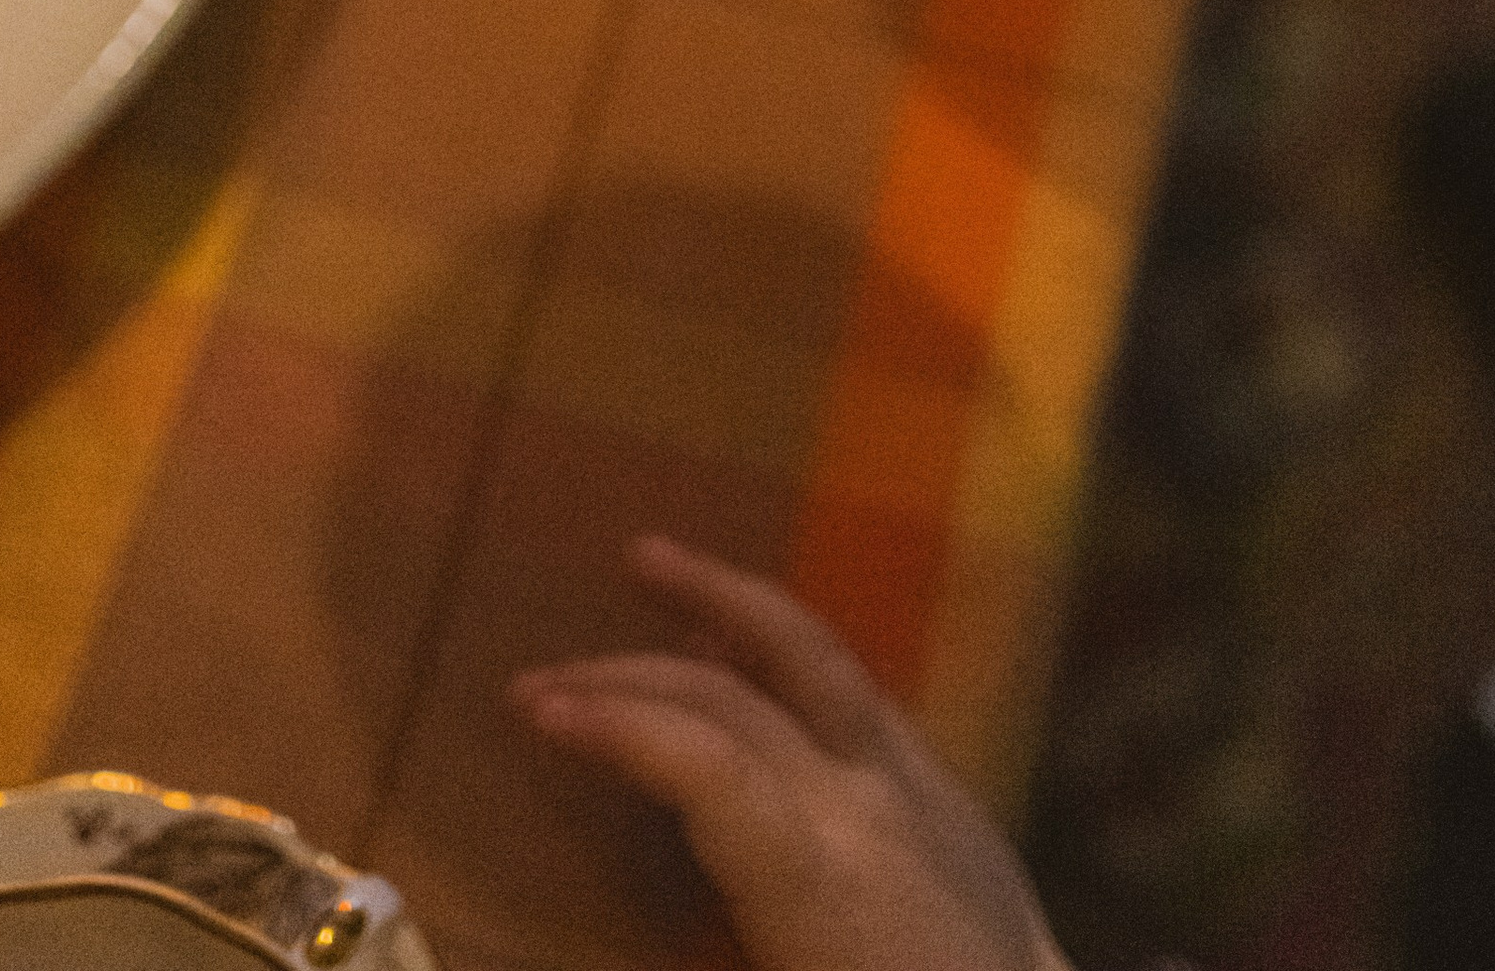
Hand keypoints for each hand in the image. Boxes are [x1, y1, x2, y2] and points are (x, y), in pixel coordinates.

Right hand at [514, 535, 1069, 970]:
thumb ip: (713, 938)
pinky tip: (754, 650)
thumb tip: (599, 955)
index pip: (705, 765)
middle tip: (539, 680)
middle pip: (737, 702)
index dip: (619, 728)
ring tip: (653, 561)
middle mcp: (869, 810)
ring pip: (813, 661)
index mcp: (822, 881)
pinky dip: (786, 656)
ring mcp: (921, 792)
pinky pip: (856, 695)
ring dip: (723, 606)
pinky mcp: (955, 801)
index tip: (539, 712)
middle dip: (631, 679)